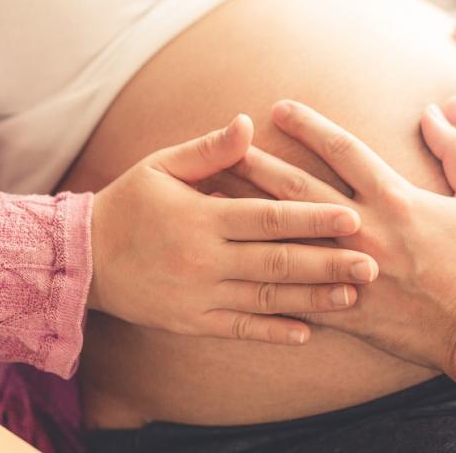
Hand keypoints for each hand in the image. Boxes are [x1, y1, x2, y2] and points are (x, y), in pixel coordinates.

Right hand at [89, 114, 378, 345]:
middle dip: (327, 263)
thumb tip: (246, 121)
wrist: (82, 259)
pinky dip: (273, 332)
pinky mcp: (192, 322)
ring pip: (266, 300)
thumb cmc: (131, 203)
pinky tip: (307, 333)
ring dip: (312, 300)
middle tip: (373, 264)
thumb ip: (210, 150)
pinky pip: (239, 329)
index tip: (353, 217)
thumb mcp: (162, 166)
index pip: (269, 217)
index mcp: (203, 217)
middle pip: (277, 262)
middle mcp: (204, 259)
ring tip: (352, 297)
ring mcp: (199, 295)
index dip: (313, 217)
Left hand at [233, 100, 455, 372]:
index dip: (309, 126)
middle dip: (259, 162)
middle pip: (298, 189)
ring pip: (286, 238)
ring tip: (216, 198)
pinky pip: (296, 293)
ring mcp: (350, 272)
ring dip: (249, 214)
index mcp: (395, 199)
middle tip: (226, 143)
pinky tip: (237, 271)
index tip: (279, 108)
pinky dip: (265, 280)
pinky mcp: (347, 311)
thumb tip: (436, 113)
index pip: (343, 150)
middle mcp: (363, 231)